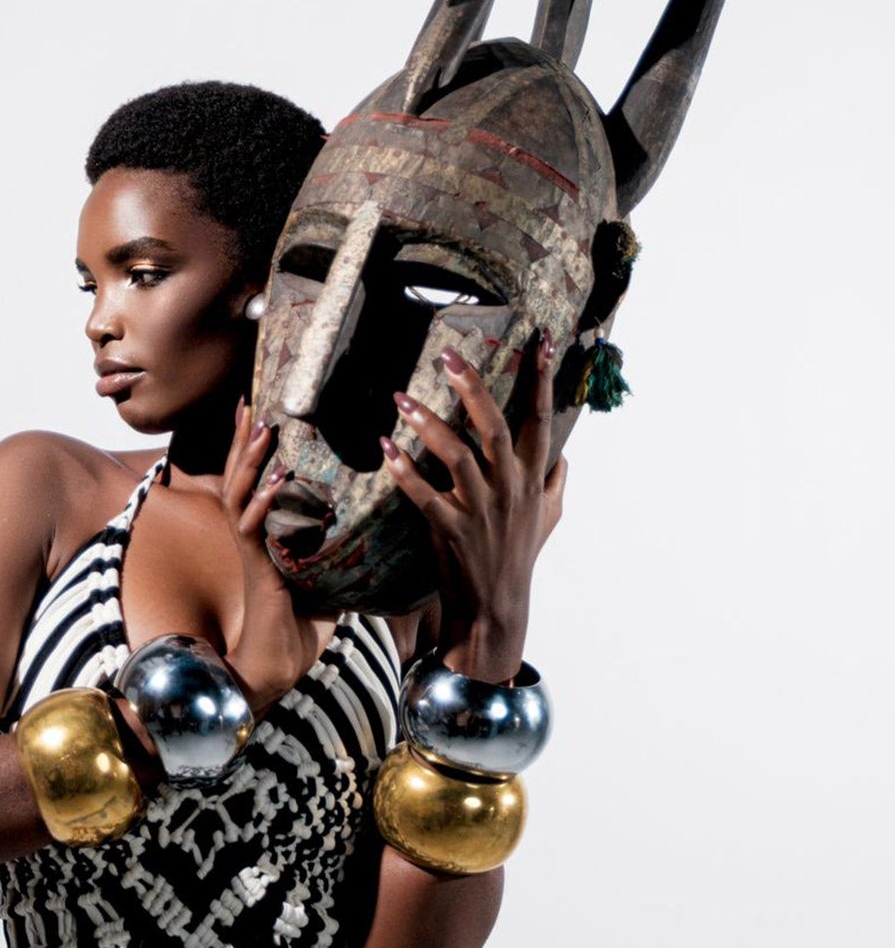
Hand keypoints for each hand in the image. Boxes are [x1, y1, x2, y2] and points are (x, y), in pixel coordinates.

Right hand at [220, 399, 328, 712]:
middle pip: (239, 477)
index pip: (256, 479)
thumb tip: (380, 531)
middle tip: (252, 402)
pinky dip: (263, 506)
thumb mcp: (328, 577)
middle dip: (245, 440)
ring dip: (251, 462)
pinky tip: (275, 486)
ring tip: (264, 428)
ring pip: (239, 496)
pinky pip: (253, 533)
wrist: (279, 668)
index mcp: (266, 534)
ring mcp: (252, 553)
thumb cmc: (302, 627)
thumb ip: (340, 550)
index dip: (255, 447)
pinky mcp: (258, 573)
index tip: (260, 408)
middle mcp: (253, 537)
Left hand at [379, 336, 566, 682]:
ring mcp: (480, 509)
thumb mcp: (548, 517)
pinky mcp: (450, 530)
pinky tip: (386, 449)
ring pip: (456, 455)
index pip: (541, 419)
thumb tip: (562, 452)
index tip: (540, 340)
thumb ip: (555, 480)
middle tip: (448, 356)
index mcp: (532, 478)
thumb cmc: (519, 556)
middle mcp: (509, 488)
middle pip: (494, 427)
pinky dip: (404, 471)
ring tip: (401, 399)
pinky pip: (423, 495)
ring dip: (428, 423)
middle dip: (473, 387)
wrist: (497, 607)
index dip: (541, 378)